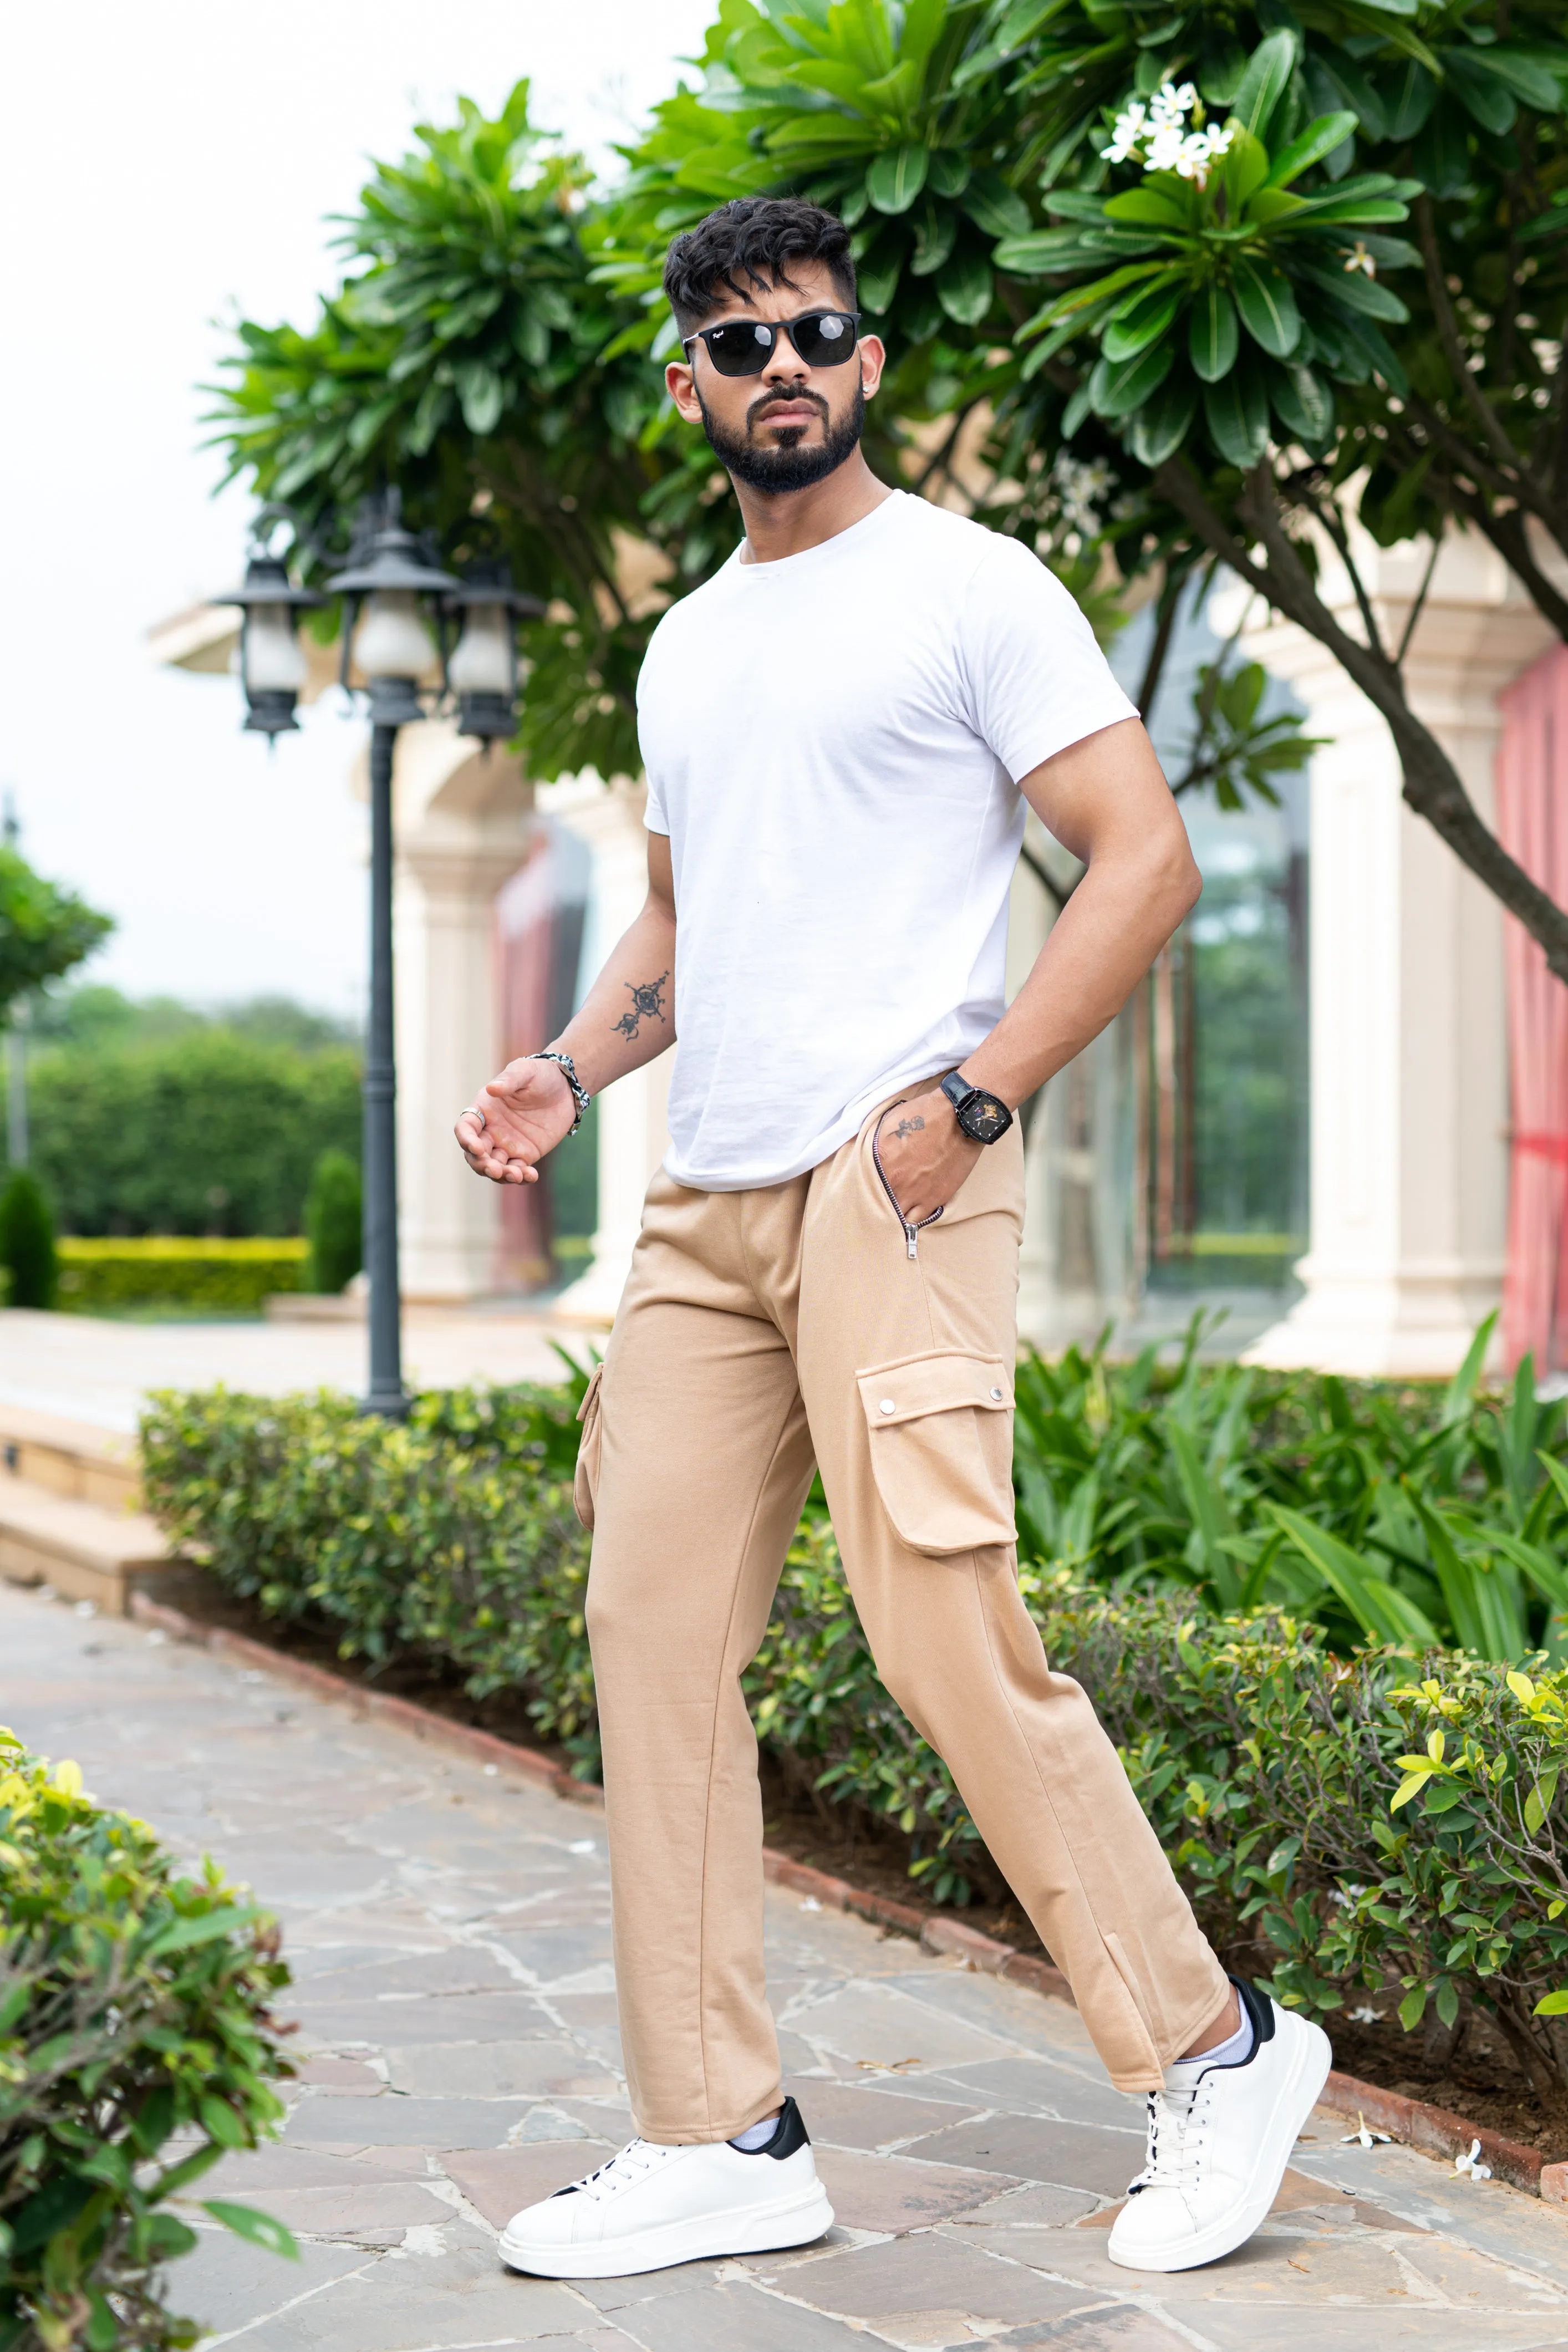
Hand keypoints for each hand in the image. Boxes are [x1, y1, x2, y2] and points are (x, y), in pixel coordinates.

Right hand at [455, 1058, 576, 1185]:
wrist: (566, 1088)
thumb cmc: (540, 1075)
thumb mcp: (525, 1072)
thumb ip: (509, 1080)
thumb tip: (491, 1088)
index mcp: (484, 1110)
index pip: (466, 1128)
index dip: (466, 1139)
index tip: (476, 1147)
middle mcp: (491, 1130)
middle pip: (475, 1154)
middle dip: (481, 1164)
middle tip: (494, 1169)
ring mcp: (506, 1145)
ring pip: (494, 1167)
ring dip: (501, 1175)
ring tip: (516, 1175)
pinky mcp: (524, 1155)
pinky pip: (517, 1171)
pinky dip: (521, 1177)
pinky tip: (531, 1175)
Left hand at [874, 1088, 983, 1226]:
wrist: (960, 1118)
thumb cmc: (925, 1114)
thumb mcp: (890, 1122)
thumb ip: (875, 1143)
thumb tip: (869, 1154)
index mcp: (880, 1162)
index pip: (862, 1186)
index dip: (864, 1188)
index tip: (867, 1188)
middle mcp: (895, 1182)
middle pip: (878, 1206)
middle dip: (879, 1204)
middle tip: (882, 1200)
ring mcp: (915, 1194)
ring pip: (897, 1218)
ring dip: (895, 1214)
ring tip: (897, 1208)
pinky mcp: (935, 1199)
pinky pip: (918, 1220)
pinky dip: (912, 1218)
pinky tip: (911, 1211)